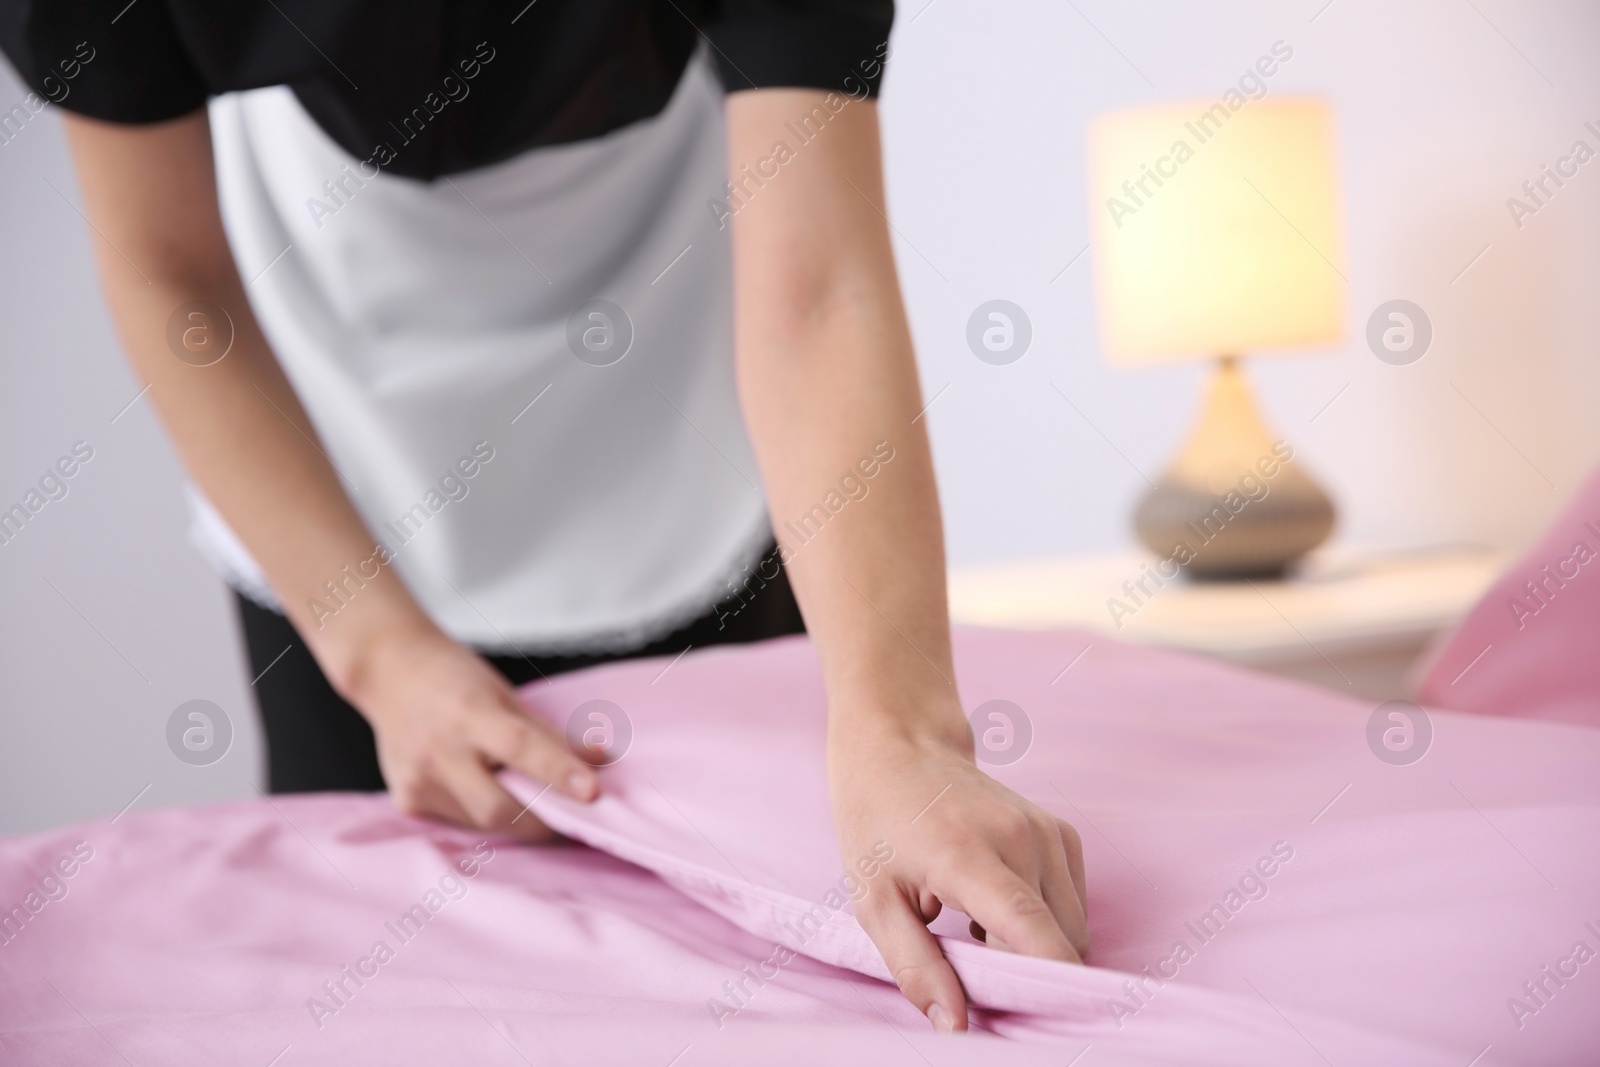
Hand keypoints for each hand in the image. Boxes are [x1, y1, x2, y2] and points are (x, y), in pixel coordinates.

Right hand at [339, 624, 598, 839]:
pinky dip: (481, 815)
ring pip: (480, 822)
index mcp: (469, 712)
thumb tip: (602, 760)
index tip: (594, 791)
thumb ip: (550, 733)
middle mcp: (438, 750)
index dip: (559, 771)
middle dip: (540, 820)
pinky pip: (459, 822)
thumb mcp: (505, 694)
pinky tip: (480, 790)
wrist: (390, 670)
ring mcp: (417, 779)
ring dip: (512, 819)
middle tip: (567, 817)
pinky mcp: (407, 800)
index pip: (521, 746)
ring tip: (523, 798)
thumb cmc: (457, 680)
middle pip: (497, 806)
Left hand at [830, 703, 1088, 1033]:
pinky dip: (1048, 919)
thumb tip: (955, 1026)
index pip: (1033, 929)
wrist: (899, 750)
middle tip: (975, 968)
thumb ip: (915, 966)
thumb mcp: (874, 902)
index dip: (1049, 982)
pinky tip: (998, 905)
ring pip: (1073, 927)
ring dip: (1038, 945)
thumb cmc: (877, 827)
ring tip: (977, 926)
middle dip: (1030, 971)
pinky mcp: (1061, 832)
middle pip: (1060, 942)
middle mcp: (1020, 839)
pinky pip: (1074, 903)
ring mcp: (1046, 831)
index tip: (1043, 1018)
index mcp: (968, 856)